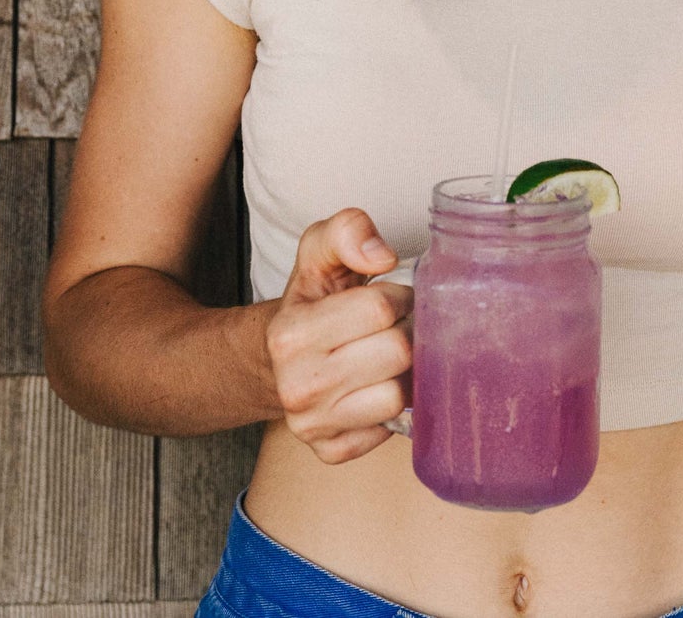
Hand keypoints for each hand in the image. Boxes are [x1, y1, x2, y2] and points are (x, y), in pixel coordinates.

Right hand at [266, 207, 413, 463]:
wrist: (277, 357)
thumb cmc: (311, 301)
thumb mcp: (319, 253)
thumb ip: (347, 231)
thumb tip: (383, 256)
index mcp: (291, 333)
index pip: (380, 307)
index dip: (396, 296)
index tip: (387, 298)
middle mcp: (297, 386)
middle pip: (397, 352)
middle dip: (405, 332)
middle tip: (392, 327)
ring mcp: (312, 426)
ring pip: (399, 396)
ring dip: (404, 372)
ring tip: (386, 357)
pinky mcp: (331, 452)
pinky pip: (390, 431)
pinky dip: (393, 409)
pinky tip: (376, 387)